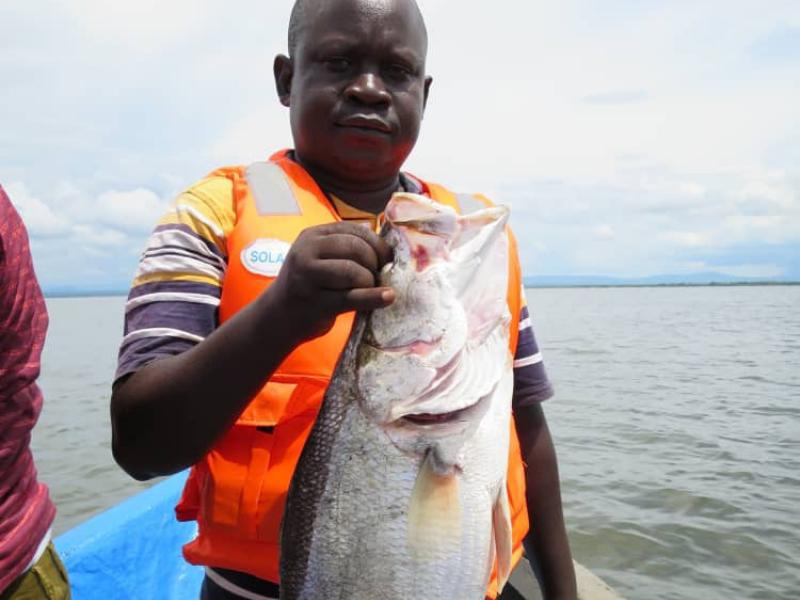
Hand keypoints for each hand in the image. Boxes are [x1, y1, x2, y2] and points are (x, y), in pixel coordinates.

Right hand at [268, 222, 394, 340]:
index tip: (387, 258)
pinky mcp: (315, 303)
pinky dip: (373, 297)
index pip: (353, 230)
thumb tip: (387, 247)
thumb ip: (345, 248)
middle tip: (380, 275)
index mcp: (312, 236)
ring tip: (372, 289)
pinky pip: (351, 297)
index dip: (377, 243)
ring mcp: (307, 278)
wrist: (277, 317)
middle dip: (375, 262)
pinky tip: (388, 297)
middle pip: (356, 248)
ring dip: (371, 281)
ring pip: (354, 271)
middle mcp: (306, 252)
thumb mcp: (319, 258)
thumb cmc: (308, 285)